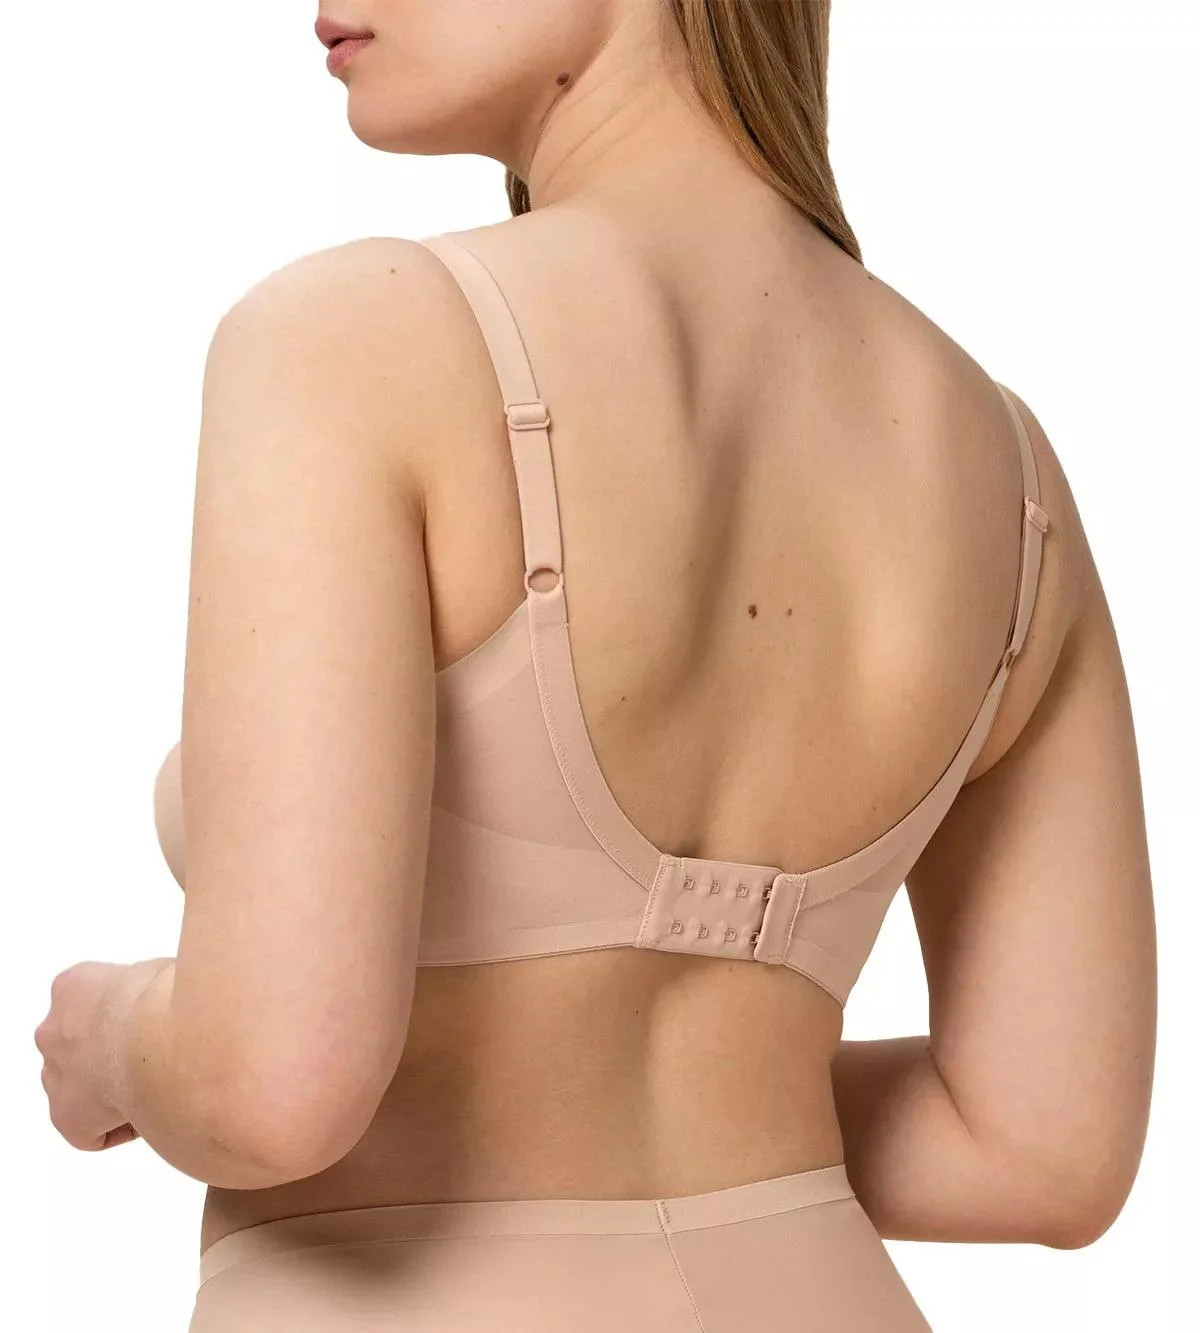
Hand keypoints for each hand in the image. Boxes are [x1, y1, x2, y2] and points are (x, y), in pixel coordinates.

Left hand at [35, 958, 173, 1150]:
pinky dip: (125, 1125)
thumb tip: (171, 997)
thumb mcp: (165, 972)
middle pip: (80, 1048)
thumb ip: (153, 986)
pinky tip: (156, 1110)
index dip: (130, 1020)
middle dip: (114, 1056)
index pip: (94, 1004)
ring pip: (81, 1088)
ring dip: (114, 1090)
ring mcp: (55, 1074)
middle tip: (157, 1059)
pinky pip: (93, 1131)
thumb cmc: (169, 998)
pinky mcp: (66, 1116)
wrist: (161, 1036)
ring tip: (160, 1087)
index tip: (156, 1027)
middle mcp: (53, 1030)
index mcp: (74, 987)